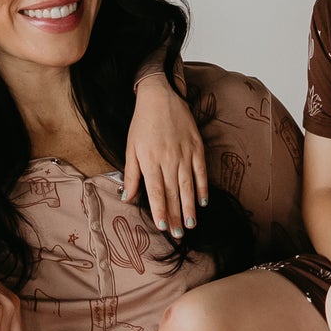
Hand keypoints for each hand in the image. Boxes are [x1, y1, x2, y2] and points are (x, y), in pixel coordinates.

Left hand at [123, 71, 209, 236]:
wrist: (160, 97)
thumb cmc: (142, 124)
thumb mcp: (131, 148)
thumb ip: (131, 174)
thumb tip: (127, 197)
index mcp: (150, 161)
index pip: (156, 193)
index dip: (160, 211)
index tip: (163, 227)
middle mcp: (169, 160)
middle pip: (173, 194)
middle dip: (175, 216)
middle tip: (179, 234)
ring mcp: (185, 154)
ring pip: (188, 186)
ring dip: (190, 207)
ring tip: (191, 224)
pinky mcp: (197, 147)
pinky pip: (201, 172)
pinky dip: (203, 188)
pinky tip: (203, 202)